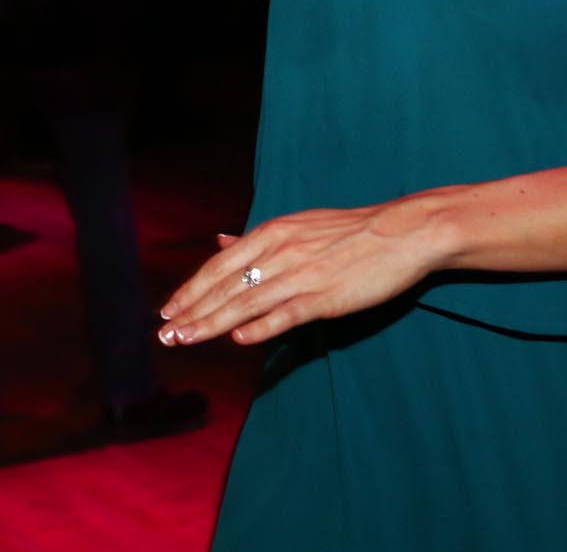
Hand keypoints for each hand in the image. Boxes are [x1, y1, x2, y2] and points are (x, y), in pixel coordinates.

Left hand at [156, 195, 453, 347]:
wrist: (402, 232)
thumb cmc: (349, 231)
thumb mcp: (296, 225)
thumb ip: (255, 240)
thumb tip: (220, 241)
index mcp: (270, 234)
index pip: (218, 266)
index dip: (190, 289)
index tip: (167, 310)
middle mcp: (279, 253)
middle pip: (225, 286)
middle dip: (191, 311)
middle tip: (164, 334)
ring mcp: (301, 275)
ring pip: (247, 303)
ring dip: (212, 323)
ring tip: (186, 340)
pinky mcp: (326, 297)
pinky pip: (287, 314)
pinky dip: (262, 327)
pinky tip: (239, 340)